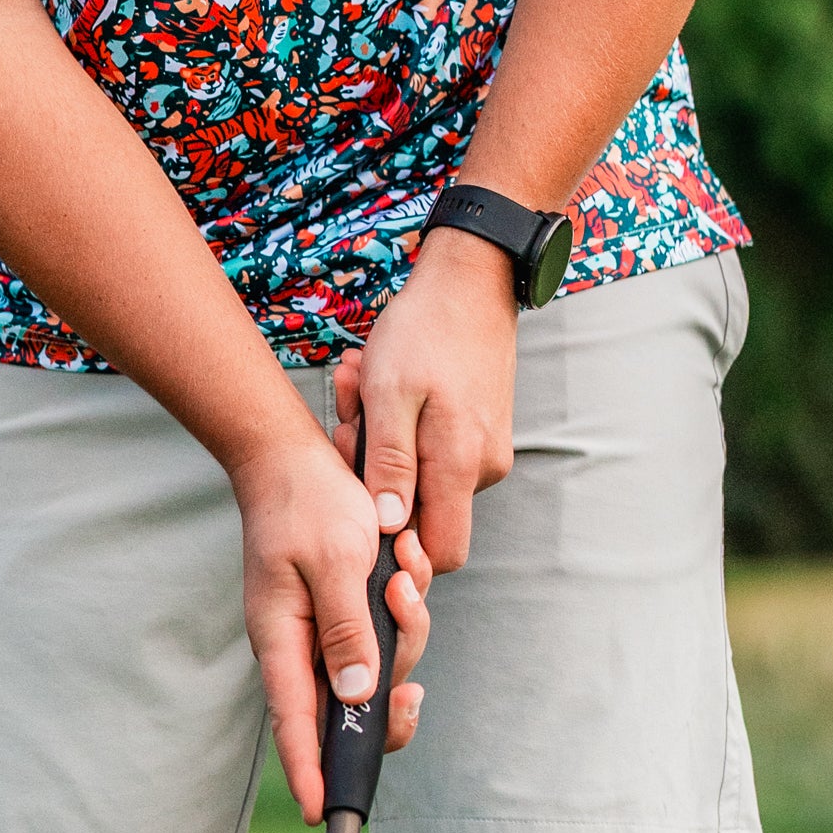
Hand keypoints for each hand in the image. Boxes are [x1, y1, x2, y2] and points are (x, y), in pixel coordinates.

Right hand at [229, 429, 431, 823]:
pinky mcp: (343, 608)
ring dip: (404, 622)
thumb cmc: (308, 502)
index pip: (294, 722)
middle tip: (408, 642)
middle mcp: (300, 643)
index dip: (308, 769)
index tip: (323, 813)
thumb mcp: (334, 561)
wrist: (292, 453)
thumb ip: (347, 629)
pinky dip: (402, 602)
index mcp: (281, 639)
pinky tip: (402, 560)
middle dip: (391, 681)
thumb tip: (357, 695)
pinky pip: (383, 629)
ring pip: (377, 664)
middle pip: (350, 702)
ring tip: (402, 564)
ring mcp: (321, 627)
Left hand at [335, 227, 518, 575]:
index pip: (441, 554)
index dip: (399, 550)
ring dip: (379, 437)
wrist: (471, 277)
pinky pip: (432, 445)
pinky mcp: (480, 427)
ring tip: (356, 382)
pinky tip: (375, 378)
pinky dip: (399, 420)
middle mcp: (483, 466)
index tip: (360, 505)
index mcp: (462, 465)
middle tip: (347, 416)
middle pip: (422, 510)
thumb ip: (389, 465)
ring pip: (421, 472)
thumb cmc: (424, 329)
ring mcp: (485, 447)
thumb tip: (386, 528)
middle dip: (373, 472)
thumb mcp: (389, 392)